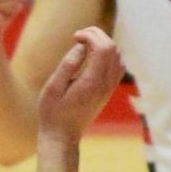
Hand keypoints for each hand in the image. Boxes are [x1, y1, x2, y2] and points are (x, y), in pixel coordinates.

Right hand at [36, 27, 123, 141]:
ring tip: (83, 44)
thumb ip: (68, 65)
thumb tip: (82, 46)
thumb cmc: (53, 113)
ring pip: (117, 56)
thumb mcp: (53, 87)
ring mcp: (109, 89)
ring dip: (102, 43)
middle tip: (78, 36)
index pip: (104, 48)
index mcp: (92, 82)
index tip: (74, 37)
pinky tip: (92, 56)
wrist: (63, 136)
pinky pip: (117, 66)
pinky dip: (108, 54)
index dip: (91, 35)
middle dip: (97, 35)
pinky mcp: (108, 91)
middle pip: (112, 48)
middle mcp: (105, 85)